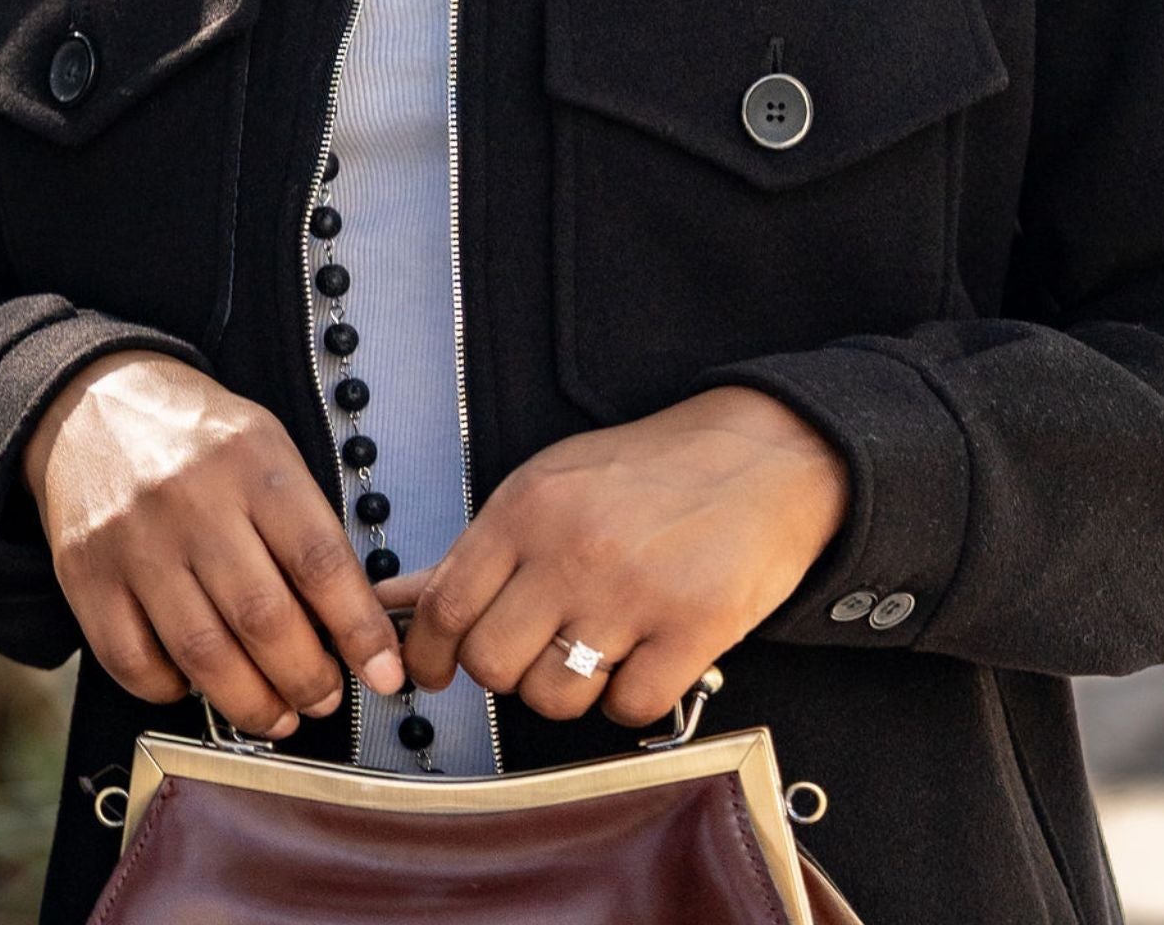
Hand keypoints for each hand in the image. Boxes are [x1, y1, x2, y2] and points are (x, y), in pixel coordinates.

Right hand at [21, 350, 404, 736]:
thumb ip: (302, 524)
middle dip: (307, 677)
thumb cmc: (198, 438)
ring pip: (202, 653)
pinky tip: (197, 686)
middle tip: (325, 699)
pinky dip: (172, 691)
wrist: (96, 404)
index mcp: (251, 461)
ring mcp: (134, 542)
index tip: (383, 671)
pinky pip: (134, 662)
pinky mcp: (86, 578)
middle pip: (263, 617)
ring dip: (251, 702)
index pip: (318, 559)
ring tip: (278, 715)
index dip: (358, 628)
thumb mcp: (266, 448)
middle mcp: (192, 501)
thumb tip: (347, 623)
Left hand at [379, 386, 848, 727]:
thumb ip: (475, 548)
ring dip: (568, 687)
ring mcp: (633, 592)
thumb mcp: (551, 485)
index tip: (432, 670)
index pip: (445, 604)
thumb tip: (399, 597)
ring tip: (596, 647)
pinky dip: (631, 695)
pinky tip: (645, 654)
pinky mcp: (692, 629)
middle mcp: (573, 549)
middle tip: (535, 647)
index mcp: (529, 507)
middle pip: (492, 663)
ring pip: (554, 696)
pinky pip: (628, 708)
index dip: (428, 652)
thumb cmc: (652, 471)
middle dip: (506, 669)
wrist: (764, 456)